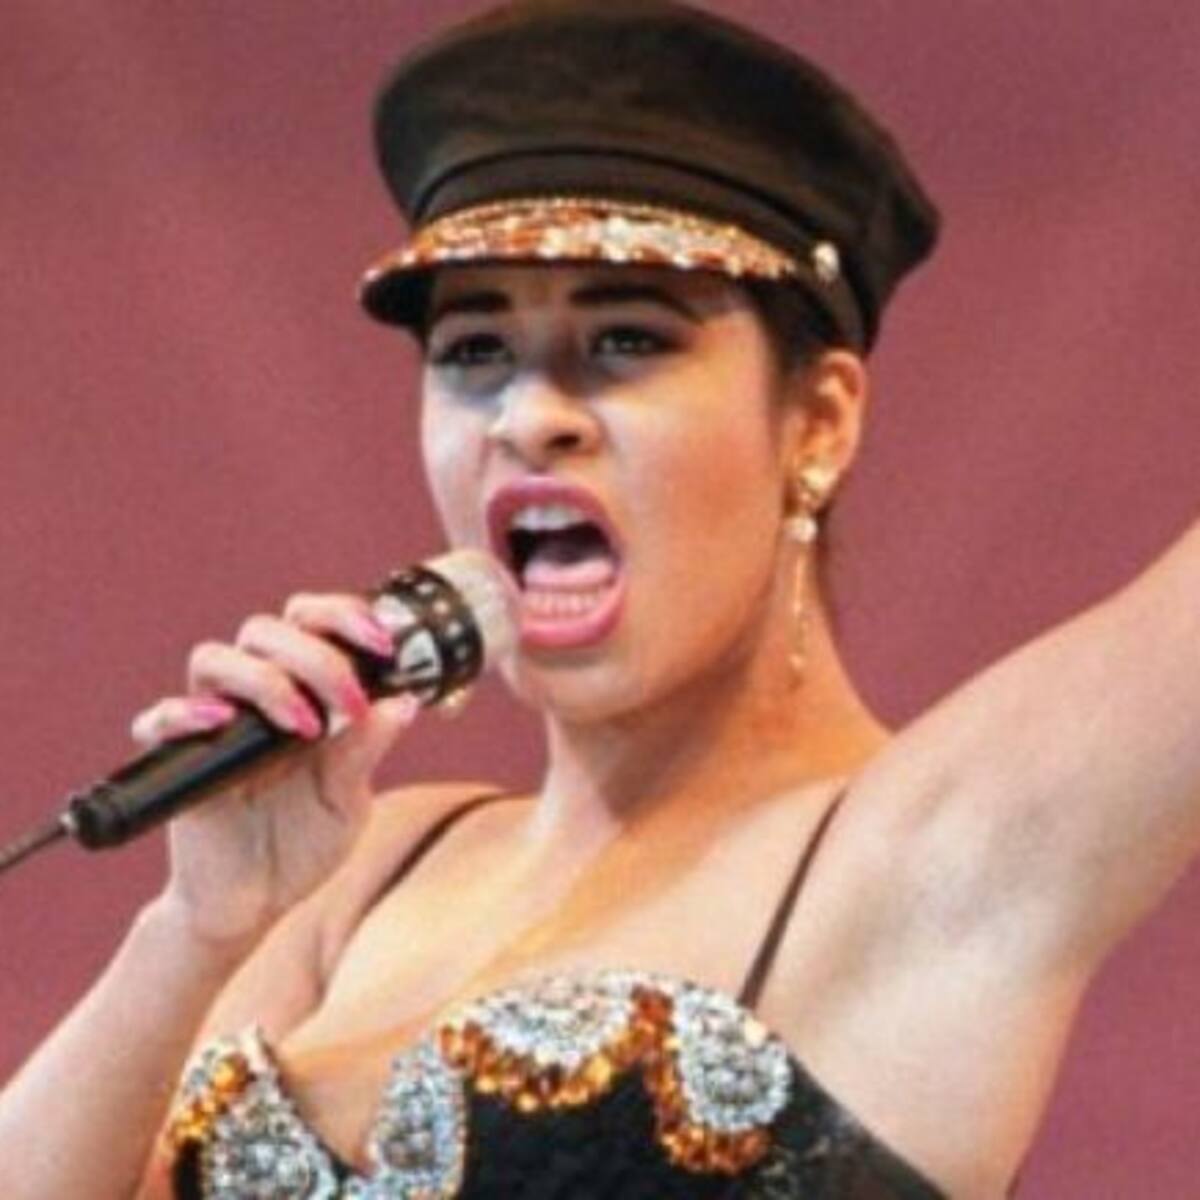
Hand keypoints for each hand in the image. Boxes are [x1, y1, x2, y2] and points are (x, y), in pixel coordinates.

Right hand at [130, 592, 418, 950]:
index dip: (344, 616)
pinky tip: (221, 722)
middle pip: (265, 630)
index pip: (313, 622)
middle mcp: (255, 695)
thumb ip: (366, 750)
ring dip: (266, 680)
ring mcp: (213, 723)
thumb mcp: (348, 799)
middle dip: (315, 654)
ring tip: (304, 726)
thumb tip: (404, 702)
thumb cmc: (302, 841)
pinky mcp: (177, 761)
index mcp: (303, 691)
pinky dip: (185, 713)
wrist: (254, 902)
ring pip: (215, 659)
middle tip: (347, 702)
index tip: (383, 642)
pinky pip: (161, 720)